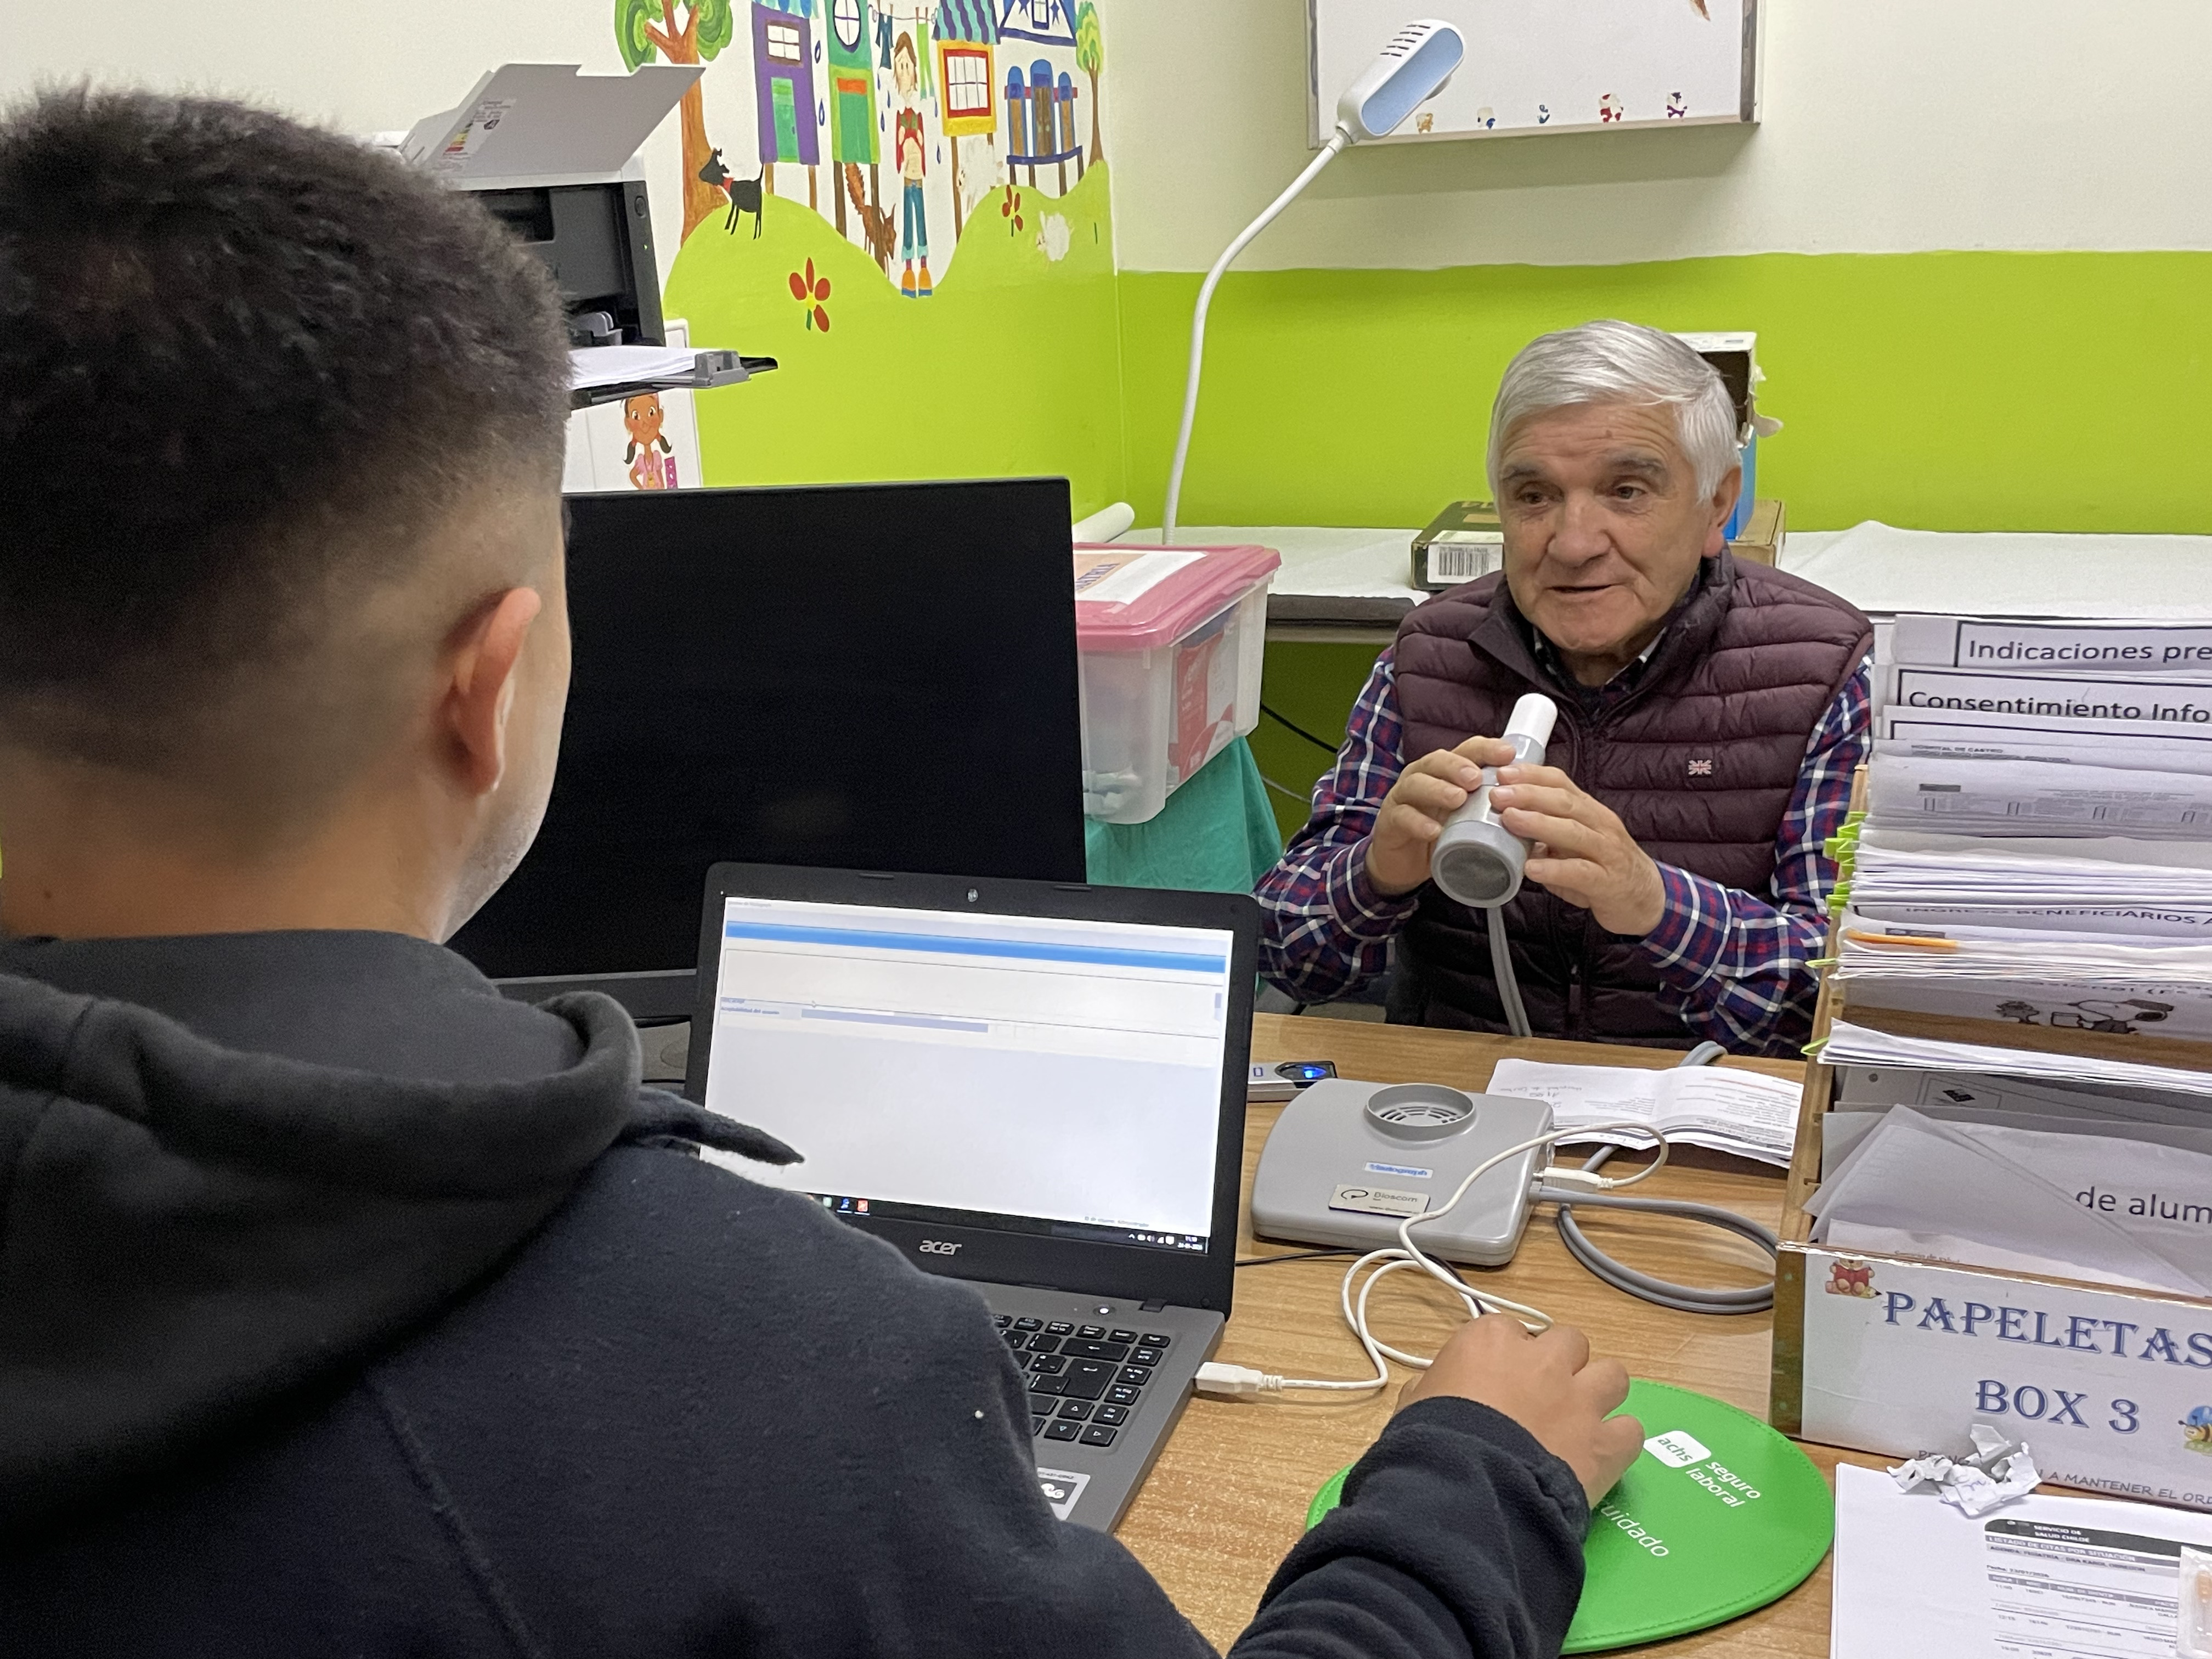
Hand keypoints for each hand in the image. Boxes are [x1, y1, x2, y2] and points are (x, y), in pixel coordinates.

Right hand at [1363, 737, 1518, 897]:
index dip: (1486, 749)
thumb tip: (1533, 805)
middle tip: (1477, 778)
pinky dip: (1417, 822)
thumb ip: (1491, 806)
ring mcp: (1403, 798)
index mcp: (1445, 772)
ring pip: (1416, 784)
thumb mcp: (1468, 817)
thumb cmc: (1442, 833)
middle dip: (1458, 766)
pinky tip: (1434, 830)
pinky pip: (1402, 817)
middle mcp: (1422, 777)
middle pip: (1437, 761)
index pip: (1466, 751)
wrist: (1403, 862)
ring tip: (1458, 799)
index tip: (1508, 753)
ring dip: (1438, 789)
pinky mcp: (1390, 822)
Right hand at [1399, 1318, 1641, 1506]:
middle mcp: (1544, 1359)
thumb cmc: (1429, 1441)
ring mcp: (1581, 1399)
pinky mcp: (1606, 1443)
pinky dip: (1619, 1442)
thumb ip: (1436, 1384)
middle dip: (1561, 1366)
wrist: (1466, 1489)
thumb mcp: (1414, 1402)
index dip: (1507, 1358)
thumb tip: (1439, 1388)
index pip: (1509, 1330)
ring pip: (1613, 1374)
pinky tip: (1601, 1458)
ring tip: (1581, 1421)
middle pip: (1569, 1342)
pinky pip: (1631, 1430)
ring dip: (1599, 1394)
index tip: (1497, 1383)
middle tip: (1544, 1398)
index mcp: (1490, 1340)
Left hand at [1488, 764, 1665, 934]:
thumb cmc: (1605, 867)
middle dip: (1529, 794)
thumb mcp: (1576, 843)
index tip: (1503, 773)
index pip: (1561, 783)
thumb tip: (1507, 822)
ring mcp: (1607, 852)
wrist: (1647, 898)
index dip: (1532, 776)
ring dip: (1538, 823)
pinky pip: (1580, 872)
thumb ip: (1546, 832)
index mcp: (1590, 811)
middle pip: (1565, 802)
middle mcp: (1601, 825)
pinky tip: (1531, 868)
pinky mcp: (1608, 882)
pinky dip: (1554, 869)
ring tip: (1510, 819)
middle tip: (1497, 794)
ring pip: (1573, 831)